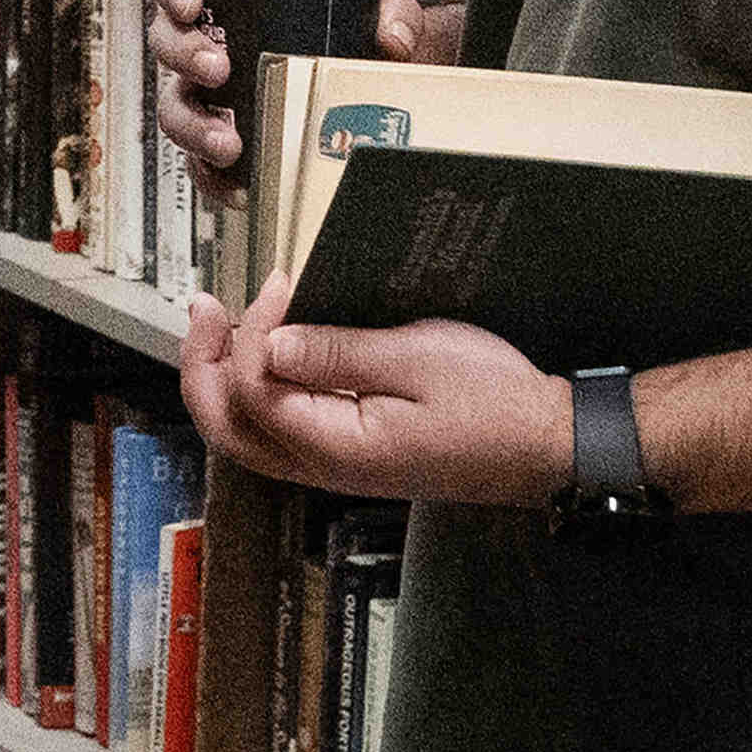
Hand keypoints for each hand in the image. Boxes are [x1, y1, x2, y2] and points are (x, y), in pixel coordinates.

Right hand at [140, 0, 453, 189]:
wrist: (376, 90)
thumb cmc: (359, 36)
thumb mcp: (381, 13)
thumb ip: (392, 15)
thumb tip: (392, 39)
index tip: (191, 3)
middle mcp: (208, 44)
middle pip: (166, 41)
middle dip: (184, 55)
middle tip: (219, 70)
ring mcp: (209, 96)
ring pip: (173, 105)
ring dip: (192, 124)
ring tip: (228, 143)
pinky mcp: (220, 141)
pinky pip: (199, 163)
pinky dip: (213, 177)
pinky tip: (240, 187)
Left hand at [177, 294, 575, 509]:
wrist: (548, 445)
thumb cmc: (494, 400)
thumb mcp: (418, 359)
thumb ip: (338, 354)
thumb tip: (269, 344)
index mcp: (338, 448)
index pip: (254, 390)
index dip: (252, 331)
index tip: (282, 283)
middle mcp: (326, 467)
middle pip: (229, 428)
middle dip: (204, 365)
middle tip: (204, 307)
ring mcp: (337, 467)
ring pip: (250, 434)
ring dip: (225, 378)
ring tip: (224, 323)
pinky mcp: (353, 455)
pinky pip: (282, 431)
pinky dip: (260, 389)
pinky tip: (273, 350)